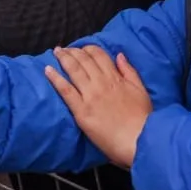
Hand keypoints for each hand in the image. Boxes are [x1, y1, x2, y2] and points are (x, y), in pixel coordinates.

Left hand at [44, 46, 151, 168]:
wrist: (138, 140)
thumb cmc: (142, 119)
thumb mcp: (141, 90)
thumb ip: (129, 71)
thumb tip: (119, 55)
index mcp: (115, 78)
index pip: (99, 55)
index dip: (88, 49)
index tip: (81, 49)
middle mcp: (101, 83)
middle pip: (84, 60)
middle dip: (72, 51)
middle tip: (63, 48)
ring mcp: (90, 96)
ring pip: (74, 70)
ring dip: (63, 58)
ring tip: (55, 52)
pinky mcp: (81, 111)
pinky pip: (66, 90)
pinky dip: (56, 78)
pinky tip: (48, 70)